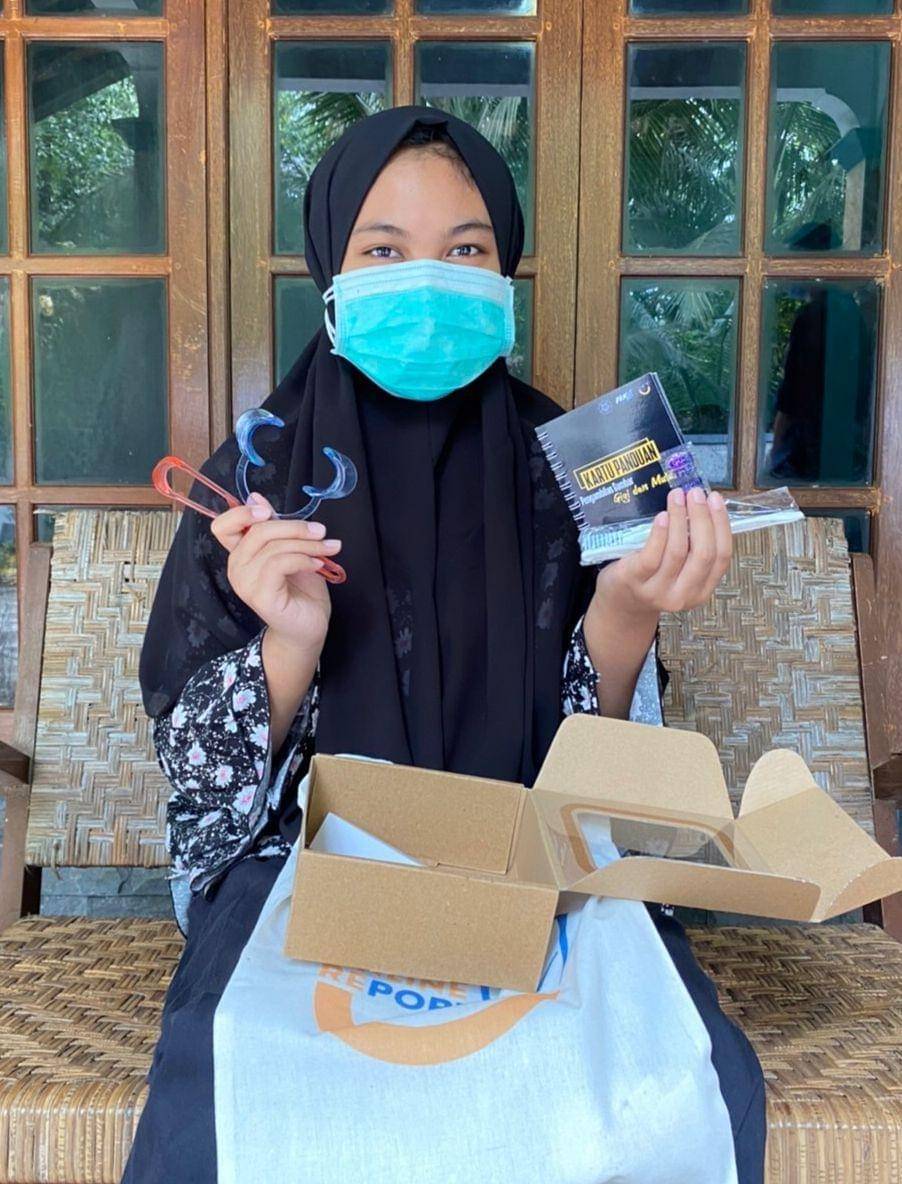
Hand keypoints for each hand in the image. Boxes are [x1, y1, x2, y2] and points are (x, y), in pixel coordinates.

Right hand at [210, 491, 340, 656]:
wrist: (309, 626)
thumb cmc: (300, 589)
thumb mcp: (290, 549)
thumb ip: (275, 527)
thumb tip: (255, 497)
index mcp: (241, 553)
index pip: (223, 526)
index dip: (241, 513)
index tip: (268, 512)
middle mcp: (237, 567)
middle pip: (257, 530)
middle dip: (295, 527)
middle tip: (321, 531)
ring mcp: (245, 583)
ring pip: (273, 546)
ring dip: (306, 544)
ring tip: (329, 549)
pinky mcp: (260, 596)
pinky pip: (279, 564)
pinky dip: (303, 558)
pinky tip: (317, 564)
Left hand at [594, 487, 731, 621]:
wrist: (621, 599)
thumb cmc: (653, 576)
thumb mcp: (680, 569)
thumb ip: (693, 546)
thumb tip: (703, 505)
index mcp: (702, 591)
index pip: (722, 557)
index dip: (722, 525)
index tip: (716, 499)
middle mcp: (683, 595)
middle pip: (703, 554)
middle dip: (702, 518)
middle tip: (696, 494)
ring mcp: (658, 591)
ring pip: (678, 551)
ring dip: (680, 518)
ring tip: (677, 497)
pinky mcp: (635, 580)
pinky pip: (653, 554)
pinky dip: (661, 532)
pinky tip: (662, 515)